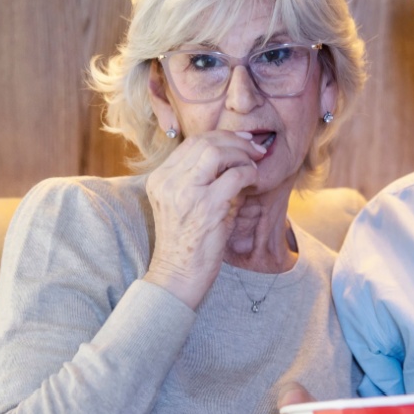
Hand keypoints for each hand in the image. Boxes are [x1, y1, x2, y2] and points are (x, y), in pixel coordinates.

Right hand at [143, 131, 265, 308]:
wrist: (177, 276)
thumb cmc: (185, 244)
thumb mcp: (183, 206)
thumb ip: (200, 181)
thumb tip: (234, 159)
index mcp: (159, 179)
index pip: (191, 143)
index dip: (220, 137)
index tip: (240, 142)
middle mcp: (168, 181)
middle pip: (204, 142)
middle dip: (235, 141)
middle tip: (254, 149)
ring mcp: (186, 193)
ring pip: (217, 152)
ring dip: (242, 154)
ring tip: (254, 164)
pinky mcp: (206, 207)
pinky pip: (235, 176)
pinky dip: (249, 173)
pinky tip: (254, 182)